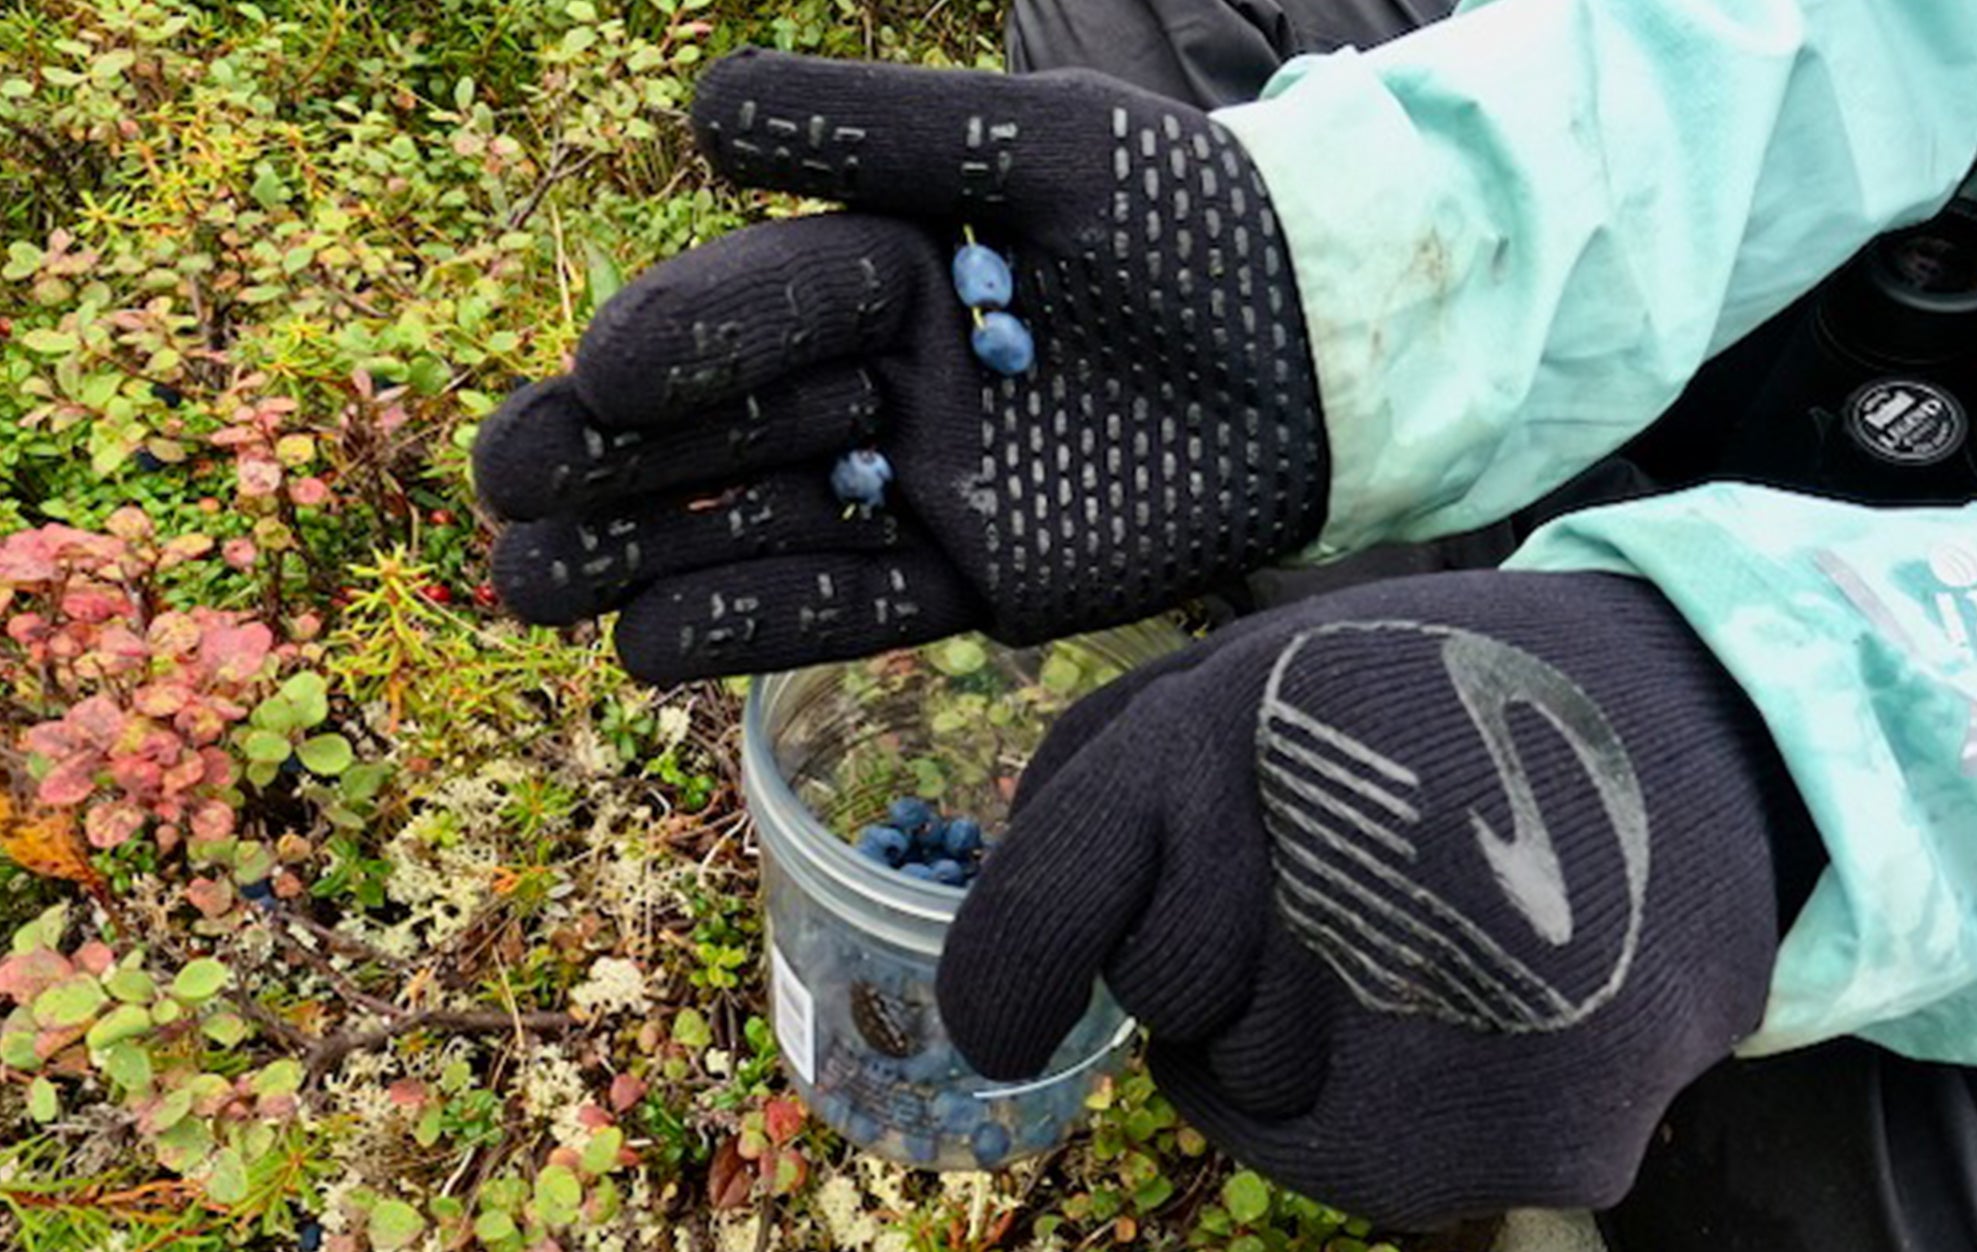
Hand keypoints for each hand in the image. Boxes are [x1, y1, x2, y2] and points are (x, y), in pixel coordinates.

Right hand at [471, 49, 1327, 683]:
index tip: (596, 374)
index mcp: (885, 270)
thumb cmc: (1193, 220)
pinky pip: (856, 609)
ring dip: (648, 560)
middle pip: (727, 429)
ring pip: (766, 527)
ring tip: (529, 594)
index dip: (676, 344)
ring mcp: (930, 489)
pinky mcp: (985, 582)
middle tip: (500, 501)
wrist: (1333, 345)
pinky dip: (759, 627)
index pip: (754, 310)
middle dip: (613, 465)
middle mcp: (887, 383)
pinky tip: (649, 648)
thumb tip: (699, 115)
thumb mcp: (1041, 149)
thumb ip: (880, 133)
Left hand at [937, 570, 1805, 1227]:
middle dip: (1210, 957)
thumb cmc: (1443, 696)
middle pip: (1165, 998)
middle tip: (1337, 879)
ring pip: (1254, 1096)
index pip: (1056, 890)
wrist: (1712, 730)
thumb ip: (1113, 766)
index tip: (1003, 1024)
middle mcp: (1332, 866)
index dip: (1009, 972)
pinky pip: (1354, 1168)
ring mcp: (1441, 1015)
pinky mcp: (1534, 1133)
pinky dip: (1382, 1111)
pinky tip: (1471, 1017)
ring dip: (1301, 1037)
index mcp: (1247, 726)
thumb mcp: (1260, 663)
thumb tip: (1014, 914)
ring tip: (1425, 933)